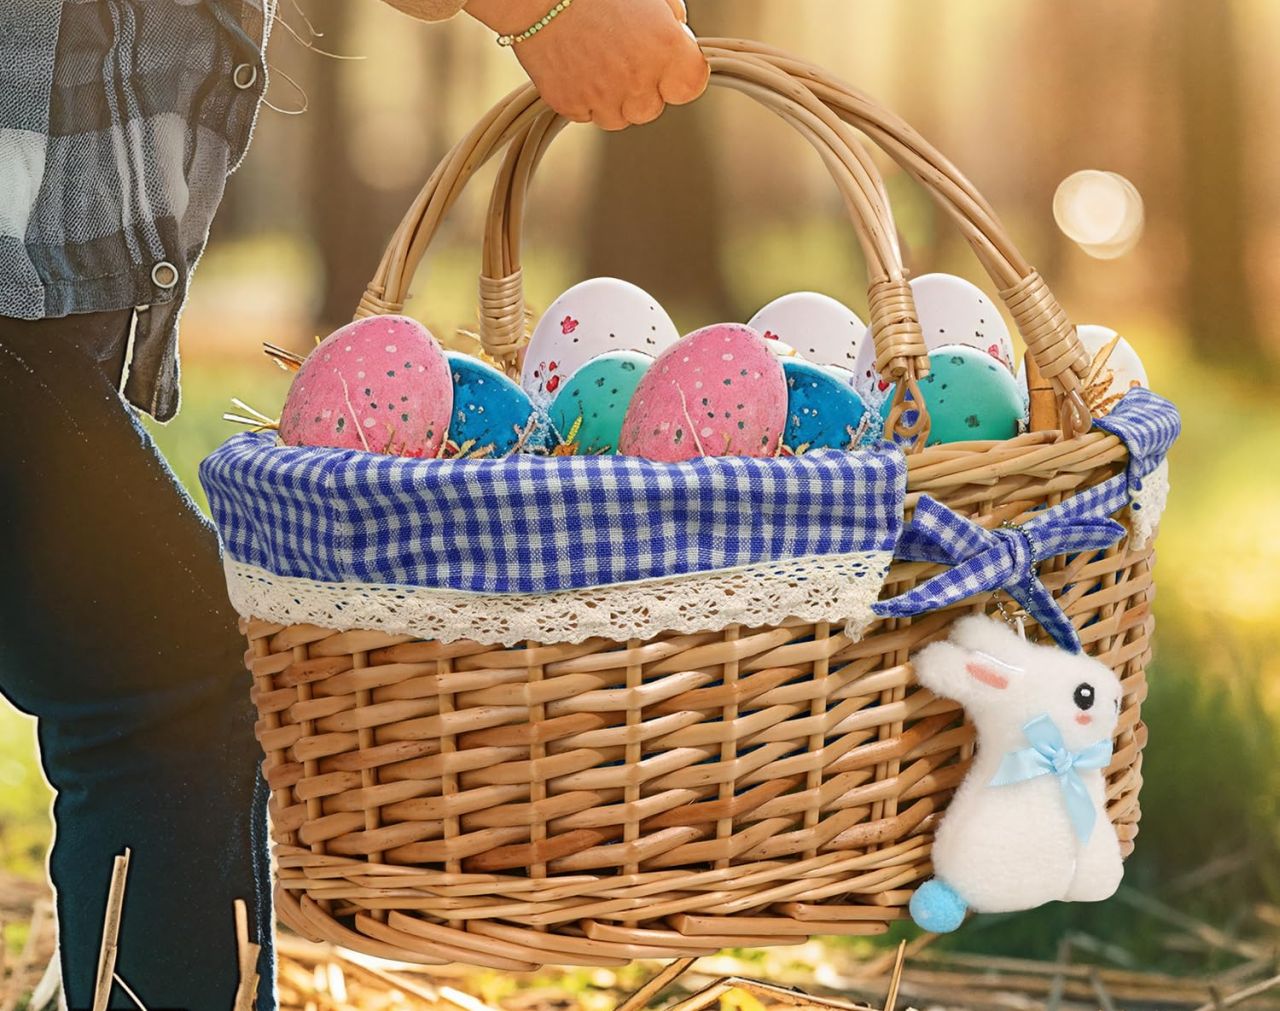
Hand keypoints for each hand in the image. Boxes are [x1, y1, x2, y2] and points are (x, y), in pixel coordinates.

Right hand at [466, 0, 708, 129]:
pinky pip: (586, 114)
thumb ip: (672, 19)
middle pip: (652, 108)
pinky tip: (576, 65)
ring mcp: (601, 97)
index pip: (690, 87)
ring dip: (613, 97)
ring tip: (597, 59)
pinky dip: (583, 96)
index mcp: (665, 48)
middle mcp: (637, 80)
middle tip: (622, 54)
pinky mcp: (569, 105)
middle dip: (642, 87)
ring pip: (618, 118)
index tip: (669, 63)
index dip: (679, 74)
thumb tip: (677, 35)